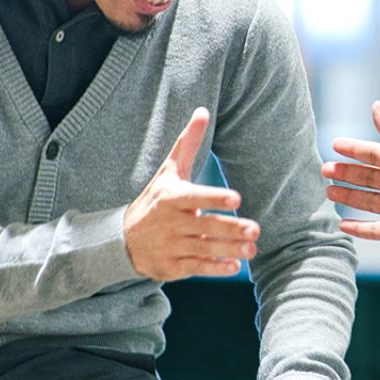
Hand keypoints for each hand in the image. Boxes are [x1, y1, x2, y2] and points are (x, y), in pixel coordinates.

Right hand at [124, 107, 259, 280]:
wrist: (123, 239)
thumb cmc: (155, 199)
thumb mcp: (169, 171)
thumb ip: (187, 143)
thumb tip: (202, 110)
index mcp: (171, 197)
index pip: (195, 197)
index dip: (214, 198)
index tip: (236, 198)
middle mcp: (171, 222)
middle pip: (204, 225)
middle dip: (230, 228)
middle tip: (255, 229)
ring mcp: (171, 246)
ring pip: (204, 248)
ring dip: (229, 249)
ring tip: (252, 248)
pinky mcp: (173, 267)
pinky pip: (197, 267)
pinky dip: (215, 268)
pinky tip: (234, 266)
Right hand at [323, 101, 379, 257]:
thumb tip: (376, 105)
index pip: (375, 155)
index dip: (355, 150)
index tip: (334, 146)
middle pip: (369, 178)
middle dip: (347, 173)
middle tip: (325, 170)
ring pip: (369, 202)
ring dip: (349, 196)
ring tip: (328, 192)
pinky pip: (375, 230)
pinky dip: (358, 228)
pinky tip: (342, 224)